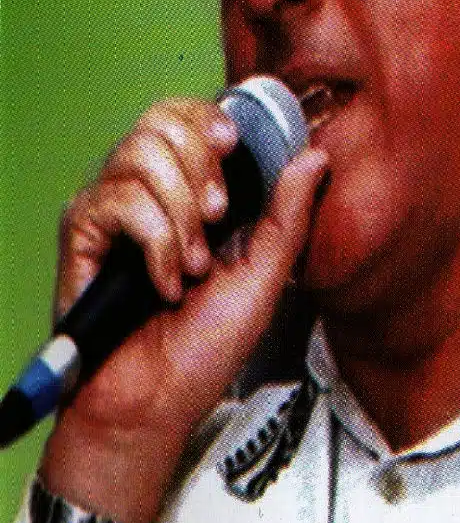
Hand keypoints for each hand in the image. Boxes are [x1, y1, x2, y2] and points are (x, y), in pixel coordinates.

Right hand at [37, 98, 327, 522]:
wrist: (156, 405)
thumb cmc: (207, 348)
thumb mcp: (267, 276)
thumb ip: (290, 214)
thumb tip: (316, 156)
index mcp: (195, 193)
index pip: (189, 117)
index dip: (209, 119)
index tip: (232, 146)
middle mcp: (150, 192)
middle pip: (161, 122)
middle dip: (200, 169)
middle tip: (217, 219)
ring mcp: (113, 211)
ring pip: (139, 156)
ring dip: (180, 215)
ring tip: (192, 266)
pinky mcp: (82, 236)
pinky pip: (117, 202)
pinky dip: (154, 244)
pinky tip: (163, 283)